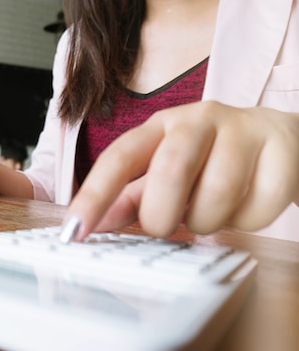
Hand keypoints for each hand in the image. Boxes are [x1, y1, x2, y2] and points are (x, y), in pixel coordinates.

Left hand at [65, 101, 298, 239]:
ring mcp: (243, 129)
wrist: (280, 140)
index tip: (73, 232)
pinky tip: (245, 206)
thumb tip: (90, 224)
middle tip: (166, 227)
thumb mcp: (165, 172)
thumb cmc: (210, 159)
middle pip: (170, 172)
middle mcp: (199, 119)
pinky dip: (247, 222)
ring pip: (217, 194)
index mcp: (160, 126)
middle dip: (162, 215)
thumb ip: (130, 197)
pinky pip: (259, 207)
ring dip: (208, 221)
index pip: (119, 157)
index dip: (94, 195)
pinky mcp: (282, 148)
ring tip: (210, 213)